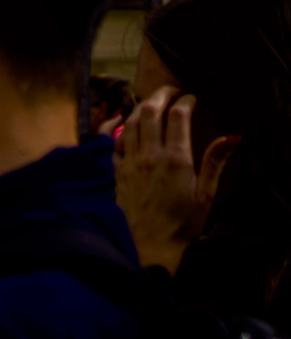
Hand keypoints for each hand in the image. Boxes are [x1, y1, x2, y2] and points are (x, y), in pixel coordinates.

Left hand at [113, 85, 238, 274]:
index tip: (191, 98)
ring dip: (139, 107)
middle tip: (171, 91)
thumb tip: (231, 136)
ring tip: (150, 103)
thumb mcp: (205, 195)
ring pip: (129, 122)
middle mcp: (149, 156)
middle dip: (161, 95)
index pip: (178, 116)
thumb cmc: (181, 224)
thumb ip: (215, 163)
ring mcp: (127, 162)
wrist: (147, 246)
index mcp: (175, 159)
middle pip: (150, 111)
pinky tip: (116, 120)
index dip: (185, 101)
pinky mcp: (113, 172)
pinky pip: (107, 141)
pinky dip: (110, 126)